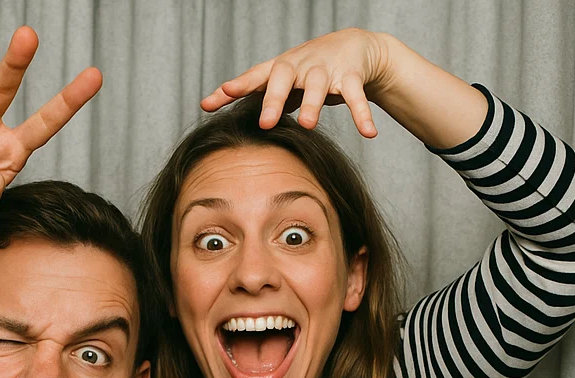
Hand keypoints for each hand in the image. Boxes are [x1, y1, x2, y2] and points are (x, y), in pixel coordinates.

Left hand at [201, 28, 393, 134]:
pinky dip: (362, 114)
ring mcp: (326, 69)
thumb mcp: (278, 78)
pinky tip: (368, 133)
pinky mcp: (352, 75)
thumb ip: (248, 91)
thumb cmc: (307, 68)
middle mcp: (300, 65)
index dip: (236, 87)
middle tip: (266, 122)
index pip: (253, 77)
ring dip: (313, 104)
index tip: (216, 99)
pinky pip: (357, 96)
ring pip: (318, 85)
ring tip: (309, 124)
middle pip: (283, 77)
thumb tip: (206, 103)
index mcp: (280, 68)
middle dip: (274, 98)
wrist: (356, 46)